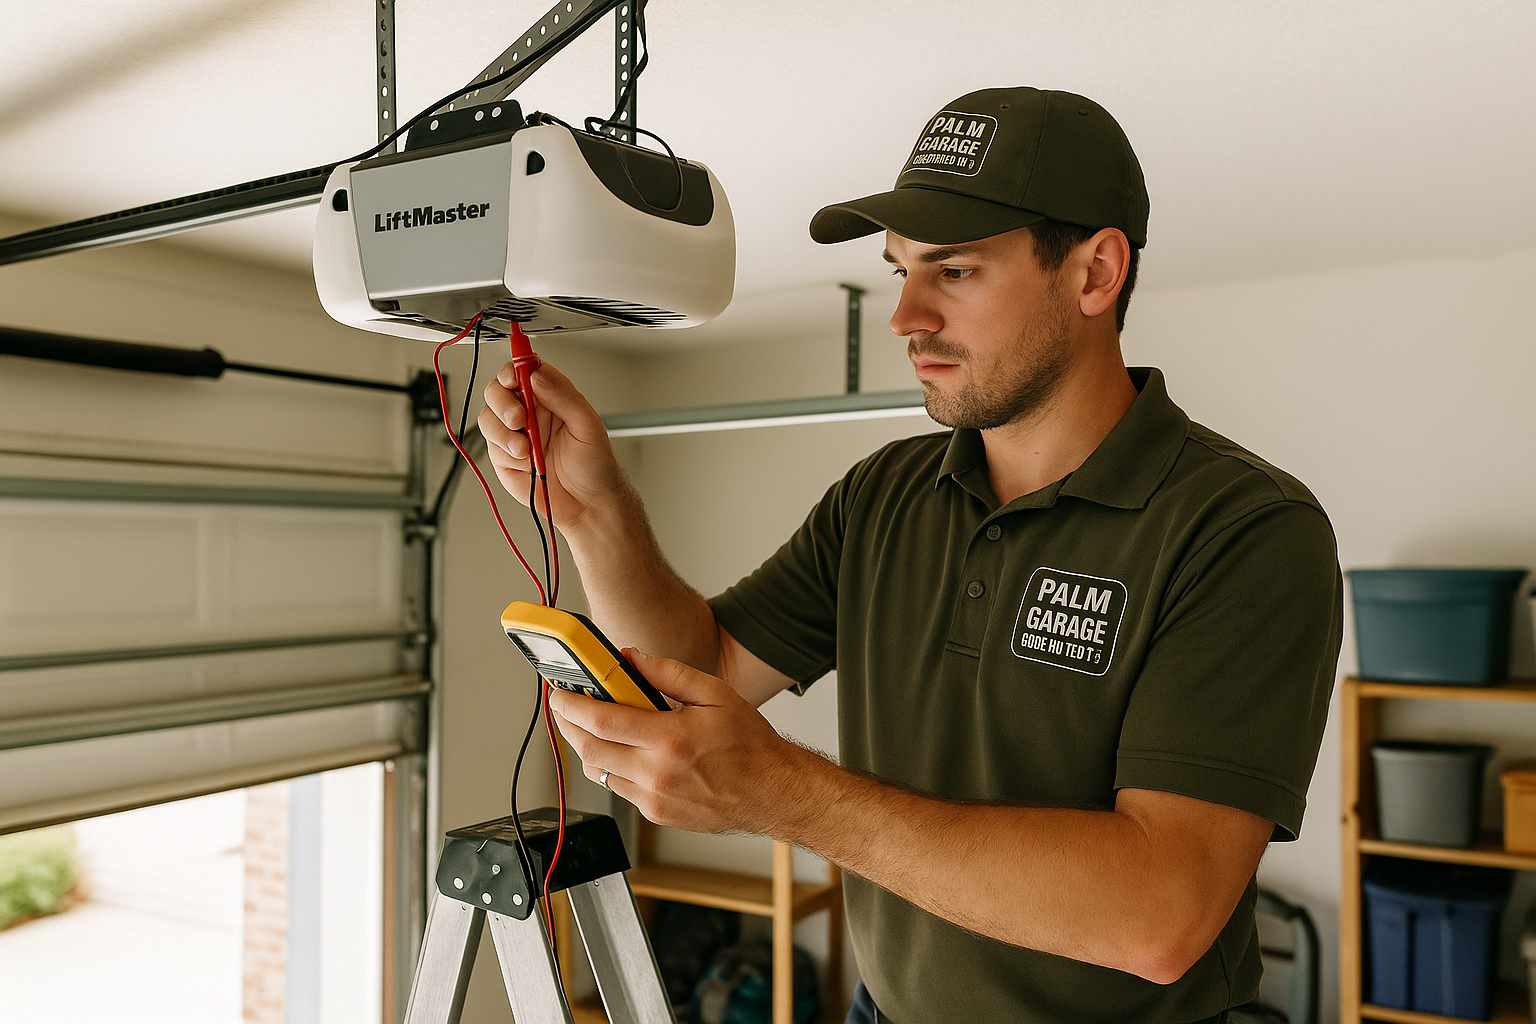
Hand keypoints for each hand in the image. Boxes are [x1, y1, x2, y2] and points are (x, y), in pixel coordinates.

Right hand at [477, 361, 629, 528]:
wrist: (587, 505)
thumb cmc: (595, 467)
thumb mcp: (587, 425)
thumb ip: (563, 395)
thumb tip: (537, 374)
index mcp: (551, 397)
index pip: (524, 370)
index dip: (514, 369)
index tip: (514, 378)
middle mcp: (530, 412)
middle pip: (498, 390)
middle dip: (503, 403)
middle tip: (519, 419)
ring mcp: (515, 434)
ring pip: (488, 416)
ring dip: (503, 432)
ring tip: (526, 450)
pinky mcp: (503, 456)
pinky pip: (489, 444)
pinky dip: (504, 451)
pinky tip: (524, 461)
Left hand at [548, 649, 809, 834]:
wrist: (772, 791)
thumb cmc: (750, 745)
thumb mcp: (715, 694)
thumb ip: (668, 673)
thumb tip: (632, 658)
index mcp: (670, 739)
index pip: (601, 720)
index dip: (570, 705)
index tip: (559, 693)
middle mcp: (657, 773)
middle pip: (589, 749)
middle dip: (568, 726)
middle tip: (566, 707)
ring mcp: (654, 799)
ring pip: (599, 772)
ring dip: (588, 747)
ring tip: (595, 727)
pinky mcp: (656, 814)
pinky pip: (619, 789)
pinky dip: (613, 767)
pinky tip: (625, 751)